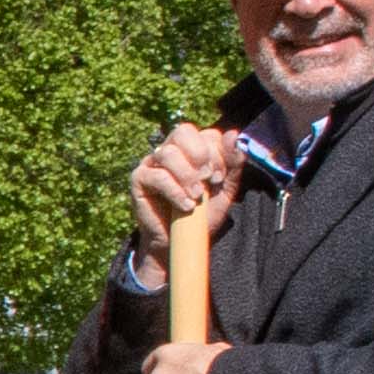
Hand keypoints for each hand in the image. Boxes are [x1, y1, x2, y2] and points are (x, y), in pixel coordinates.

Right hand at [128, 122, 241, 258]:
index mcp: (193, 149)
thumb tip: (234, 134)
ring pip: (168, 153)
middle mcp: (171, 150)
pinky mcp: (139, 179)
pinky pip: (156, 176)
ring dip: (187, 175)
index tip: (219, 178)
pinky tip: (185, 206)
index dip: (217, 153)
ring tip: (196, 197)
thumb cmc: (202, 214)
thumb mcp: (225, 189)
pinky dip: (175, 191)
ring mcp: (152, 163)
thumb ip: (232, 163)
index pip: (206, 134)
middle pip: (183, 131)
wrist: (181, 242)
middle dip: (200, 155)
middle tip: (208, 179)